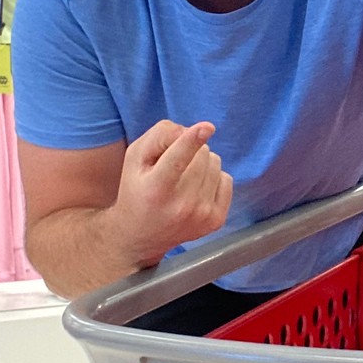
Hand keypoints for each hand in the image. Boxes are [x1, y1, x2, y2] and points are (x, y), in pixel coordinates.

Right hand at [110, 121, 233, 266]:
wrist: (142, 235)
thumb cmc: (137, 189)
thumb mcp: (135, 158)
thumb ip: (159, 137)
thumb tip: (190, 131)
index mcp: (156, 189)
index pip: (177, 160)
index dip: (192, 140)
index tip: (207, 127)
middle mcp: (181, 205)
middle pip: (202, 154)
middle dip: (191, 149)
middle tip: (174, 163)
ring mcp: (202, 215)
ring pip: (216, 163)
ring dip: (202, 162)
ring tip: (184, 177)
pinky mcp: (216, 220)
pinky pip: (227, 179)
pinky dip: (214, 177)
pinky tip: (197, 188)